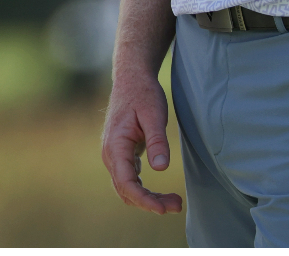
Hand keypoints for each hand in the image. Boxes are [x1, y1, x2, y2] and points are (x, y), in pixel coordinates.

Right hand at [101, 71, 182, 213]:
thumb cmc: (143, 94)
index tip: (164, 209)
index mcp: (115, 145)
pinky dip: (144, 190)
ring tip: (175, 201)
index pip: (125, 182)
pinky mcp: (121, 154)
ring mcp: (113, 155)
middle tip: (178, 204)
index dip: (144, 199)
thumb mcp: (154, 115)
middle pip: (125, 190)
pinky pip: (129, 180)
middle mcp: (109, 153)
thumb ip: (157, 141)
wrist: (131, 79)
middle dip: (150, 202)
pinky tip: (162, 192)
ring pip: (126, 188)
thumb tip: (161, 169)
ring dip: (147, 198)